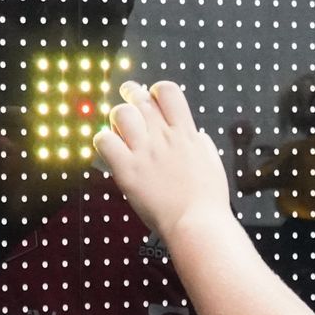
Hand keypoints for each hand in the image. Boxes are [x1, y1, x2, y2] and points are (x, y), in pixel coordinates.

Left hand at [94, 80, 230, 238]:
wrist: (196, 223)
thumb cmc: (207, 199)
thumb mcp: (211, 160)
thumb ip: (198, 142)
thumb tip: (192, 132)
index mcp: (185, 133)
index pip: (167, 92)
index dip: (156, 91)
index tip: (152, 99)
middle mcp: (163, 137)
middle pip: (139, 98)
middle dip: (130, 94)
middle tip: (127, 100)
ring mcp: (144, 152)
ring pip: (120, 114)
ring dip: (116, 118)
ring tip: (118, 128)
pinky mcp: (127, 170)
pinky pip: (104, 141)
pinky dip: (103, 141)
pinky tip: (109, 149)